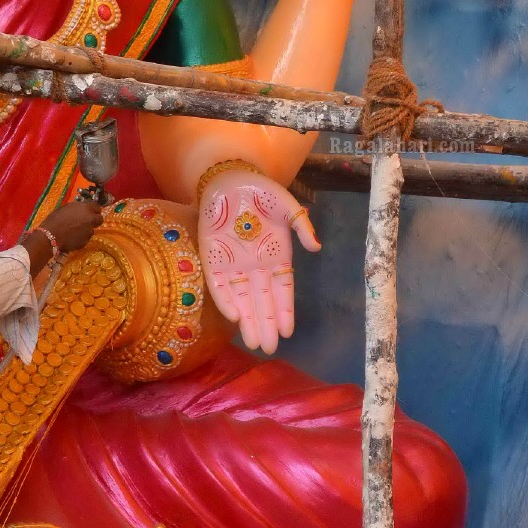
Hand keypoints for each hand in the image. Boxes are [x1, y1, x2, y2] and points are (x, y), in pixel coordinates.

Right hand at [42, 201, 104, 254]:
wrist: (50, 236)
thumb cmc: (55, 219)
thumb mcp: (66, 208)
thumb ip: (77, 208)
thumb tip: (82, 208)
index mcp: (86, 208)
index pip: (97, 206)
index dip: (93, 209)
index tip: (89, 210)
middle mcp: (91, 219)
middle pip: (100, 219)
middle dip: (94, 219)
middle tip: (87, 221)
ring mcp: (89, 231)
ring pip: (92, 229)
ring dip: (86, 229)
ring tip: (75, 230)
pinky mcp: (85, 242)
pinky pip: (85, 238)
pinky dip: (81, 237)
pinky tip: (72, 237)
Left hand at [197, 165, 319, 354]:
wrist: (230, 178)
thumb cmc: (261, 192)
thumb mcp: (286, 205)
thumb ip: (301, 224)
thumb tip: (316, 247)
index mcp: (276, 256)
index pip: (282, 290)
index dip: (285, 310)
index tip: (289, 332)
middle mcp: (255, 266)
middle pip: (262, 301)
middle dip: (266, 324)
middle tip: (270, 349)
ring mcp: (233, 264)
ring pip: (242, 299)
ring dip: (248, 320)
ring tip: (255, 343)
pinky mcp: (212, 258)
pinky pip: (218, 284)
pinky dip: (225, 300)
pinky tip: (234, 318)